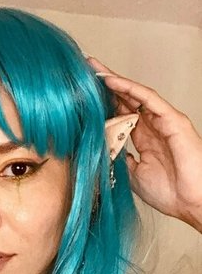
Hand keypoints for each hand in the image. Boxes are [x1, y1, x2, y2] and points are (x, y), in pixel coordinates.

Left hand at [87, 55, 201, 229]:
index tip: (83, 95)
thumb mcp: (132, 175)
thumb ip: (119, 158)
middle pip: (127, 100)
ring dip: (115, 81)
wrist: (190, 203)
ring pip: (136, 95)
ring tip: (95, 70)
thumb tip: (101, 147)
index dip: (104, 103)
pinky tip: (112, 82)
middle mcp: (154, 127)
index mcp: (145, 140)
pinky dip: (130, 89)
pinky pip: (149, 99)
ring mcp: (164, 121)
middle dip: (106, 85)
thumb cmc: (169, 193)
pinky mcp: (173, 120)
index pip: (122, 115)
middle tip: (86, 70)